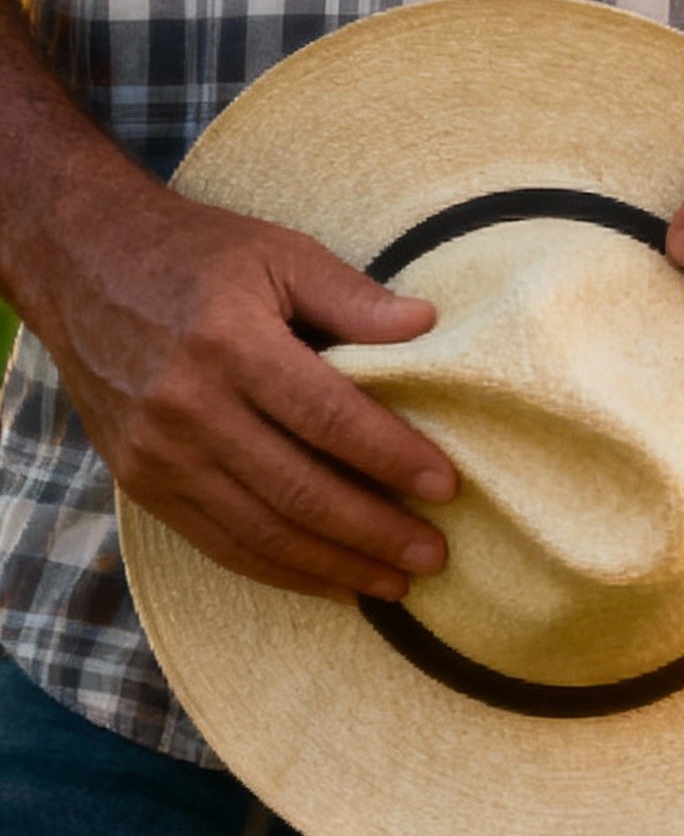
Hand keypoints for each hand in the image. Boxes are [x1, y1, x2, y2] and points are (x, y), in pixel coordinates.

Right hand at [27, 172, 455, 602]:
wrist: (85, 269)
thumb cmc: (198, 255)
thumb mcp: (281, 252)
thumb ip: (353, 296)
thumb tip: (427, 326)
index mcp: (230, 344)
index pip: (328, 417)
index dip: (390, 457)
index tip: (446, 486)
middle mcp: (188, 410)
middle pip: (294, 489)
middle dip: (371, 531)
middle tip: (433, 555)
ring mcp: (158, 455)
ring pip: (256, 531)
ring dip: (330, 565)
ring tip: (394, 582)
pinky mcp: (140, 482)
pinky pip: (215, 541)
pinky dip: (274, 569)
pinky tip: (326, 581)